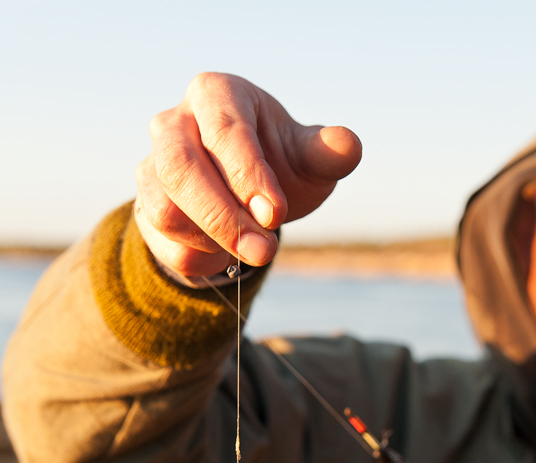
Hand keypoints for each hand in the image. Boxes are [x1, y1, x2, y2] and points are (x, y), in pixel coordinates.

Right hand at [134, 73, 361, 276]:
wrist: (245, 197)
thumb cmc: (280, 165)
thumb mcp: (308, 158)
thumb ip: (328, 152)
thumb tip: (350, 145)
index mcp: (217, 95)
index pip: (225, 131)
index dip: (248, 176)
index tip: (275, 215)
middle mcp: (174, 123)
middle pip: (180, 169)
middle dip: (224, 217)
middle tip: (265, 252)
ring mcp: (152, 164)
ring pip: (164, 207)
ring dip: (212, 239)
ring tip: (254, 250)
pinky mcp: (145, 205)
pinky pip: (162, 238)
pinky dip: (197, 255)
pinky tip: (226, 255)